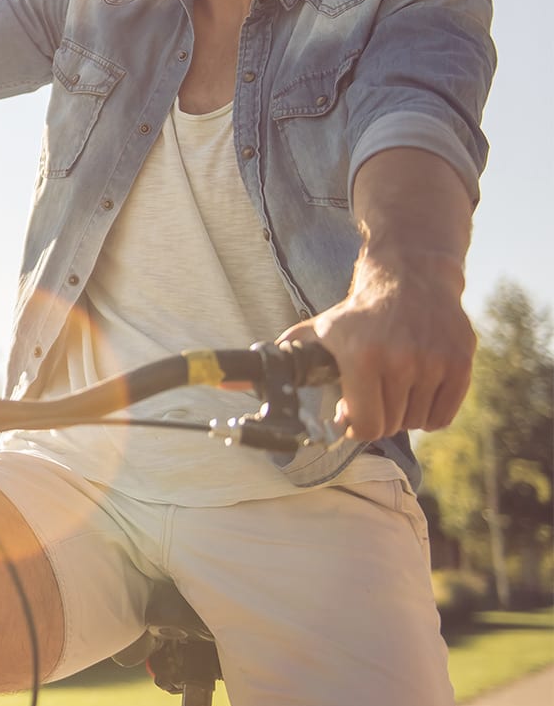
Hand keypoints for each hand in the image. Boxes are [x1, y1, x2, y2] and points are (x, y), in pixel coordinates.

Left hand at [281, 252, 474, 441]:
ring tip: (394, 388)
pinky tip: (418, 391)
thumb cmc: (361, 311)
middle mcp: (400, 361)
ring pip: (417, 422)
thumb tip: (245, 377)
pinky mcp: (461, 363)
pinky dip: (431, 413)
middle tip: (373, 398)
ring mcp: (434, 363)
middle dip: (378, 418)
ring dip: (404, 414)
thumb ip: (292, 354)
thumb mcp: (322, 328)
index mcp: (361, 357)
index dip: (355, 428)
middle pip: (391, 426)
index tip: (351, 417)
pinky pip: (444, 416)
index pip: (365, 426)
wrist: (411, 277)